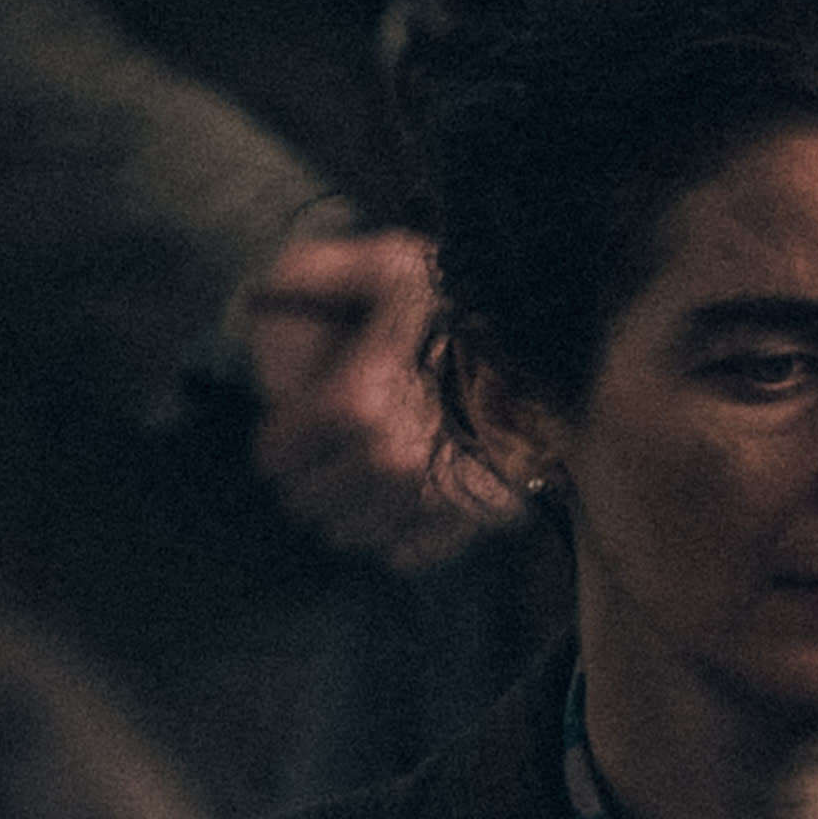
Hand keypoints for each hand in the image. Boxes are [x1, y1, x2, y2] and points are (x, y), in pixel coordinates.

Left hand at [244, 228, 520, 573]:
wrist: (559, 352)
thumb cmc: (466, 306)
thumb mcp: (388, 265)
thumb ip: (315, 272)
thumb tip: (258, 294)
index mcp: (352, 404)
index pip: (276, 457)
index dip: (279, 438)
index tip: (295, 425)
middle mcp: (386, 462)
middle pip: (308, 499)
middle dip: (309, 475)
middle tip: (329, 450)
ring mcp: (429, 499)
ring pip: (350, 533)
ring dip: (348, 507)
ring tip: (364, 475)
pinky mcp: (467, 522)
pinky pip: (403, 553)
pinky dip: (394, 533)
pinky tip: (403, 498)